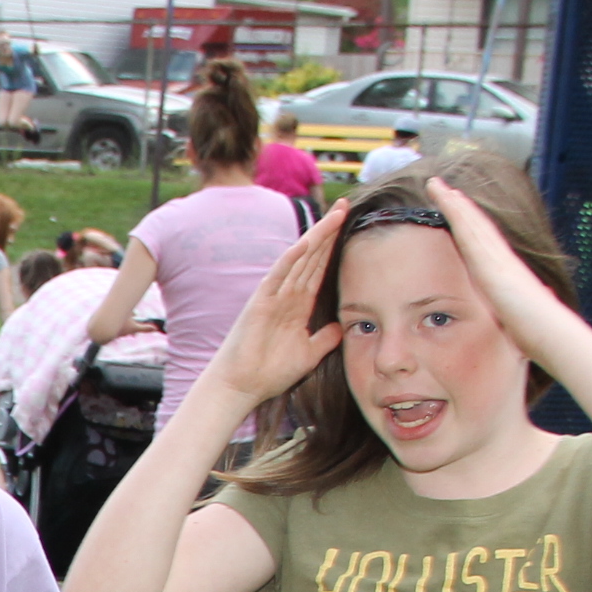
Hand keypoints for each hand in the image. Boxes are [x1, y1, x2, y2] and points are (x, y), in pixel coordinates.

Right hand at [195, 200, 347, 406]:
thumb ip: (325, 338)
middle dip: (329, 231)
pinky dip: (292, 258)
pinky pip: (279, 275)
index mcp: (298, 304)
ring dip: (318, 236)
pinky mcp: (261, 302)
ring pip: (300, 258)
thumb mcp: (308, 353)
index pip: (319, 268)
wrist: (242, 386)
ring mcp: (274, 295)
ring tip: (336, 214)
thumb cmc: (269, 372)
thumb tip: (341, 326)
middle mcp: (287, 294)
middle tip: (345, 205)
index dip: (333, 247)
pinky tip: (307, 241)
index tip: (349, 226)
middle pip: (312, 255)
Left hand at [428, 176, 582, 366]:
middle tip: (444, 189)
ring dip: (454, 201)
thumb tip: (534, 313)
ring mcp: (495, 254)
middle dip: (460, 207)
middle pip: (477, 226)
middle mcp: (501, 258)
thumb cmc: (536, 331)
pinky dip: (457, 210)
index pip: (484, 245)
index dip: (472, 227)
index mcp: (505, 273)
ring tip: (437, 186)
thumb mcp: (519, 323)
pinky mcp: (488, 255)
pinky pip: (469, 227)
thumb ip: (518, 316)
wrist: (546, 328)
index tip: (460, 214)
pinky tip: (445, 196)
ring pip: (471, 220)